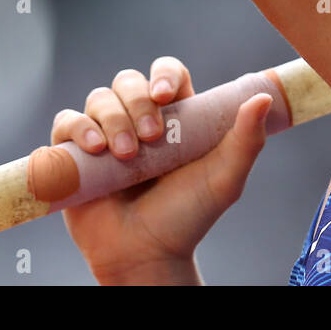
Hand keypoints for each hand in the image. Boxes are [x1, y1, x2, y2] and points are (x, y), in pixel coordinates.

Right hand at [49, 55, 273, 284]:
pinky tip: (94, 148)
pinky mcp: (75, 153)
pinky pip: (66, 122)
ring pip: (99, 98)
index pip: (167, 74)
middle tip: (150, 138)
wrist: (146, 255)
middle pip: (129, 81)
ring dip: (112, 119)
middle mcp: (138, 119)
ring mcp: (105, 134)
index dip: (163, 73)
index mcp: (174, 117)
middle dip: (137, 102)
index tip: (164, 93)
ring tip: (126, 154)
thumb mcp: (224, 179)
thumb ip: (246, 140)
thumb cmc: (187, 218)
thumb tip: (264, 98)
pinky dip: (78, 127)